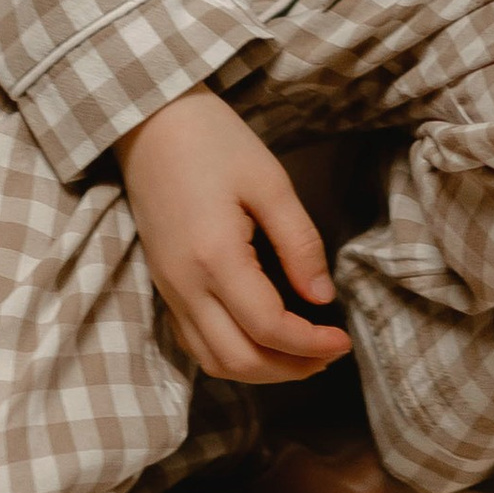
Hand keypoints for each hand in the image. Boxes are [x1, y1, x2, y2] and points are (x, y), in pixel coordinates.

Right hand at [116, 88, 353, 384]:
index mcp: (215, 258)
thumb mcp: (270, 182)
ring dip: (259, 370)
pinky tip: (261, 339)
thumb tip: (322, 297)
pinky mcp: (162, 284)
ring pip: (212, 360)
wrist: (149, 122)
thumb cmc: (213, 142)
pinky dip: (231, 355)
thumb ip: (299, 243)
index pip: (268, 328)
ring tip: (301, 354)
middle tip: (328, 355)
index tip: (344, 340)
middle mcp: (185, 285)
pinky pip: (194, 342)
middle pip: (238, 360)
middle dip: (289, 369)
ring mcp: (168, 289)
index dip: (311, 345)